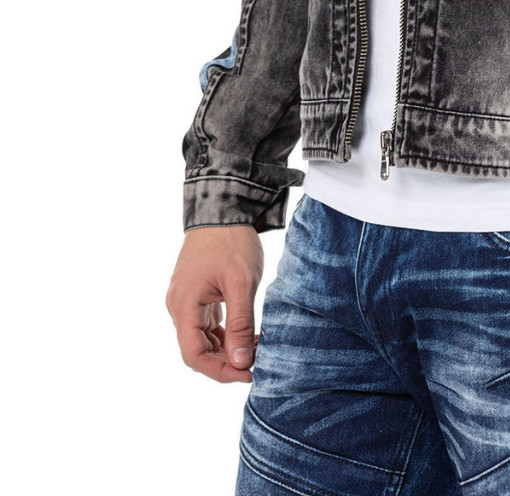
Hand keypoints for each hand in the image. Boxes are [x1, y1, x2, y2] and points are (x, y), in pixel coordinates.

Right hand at [166, 224, 264, 382]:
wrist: (223, 207)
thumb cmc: (231, 242)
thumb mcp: (241, 283)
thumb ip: (240, 324)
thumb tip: (241, 362)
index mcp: (184, 305)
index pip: (194, 355)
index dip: (219, 371)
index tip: (247, 373)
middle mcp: (179, 306)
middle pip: (197, 350)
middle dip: (226, 361)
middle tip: (256, 363)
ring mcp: (187, 300)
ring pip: (203, 338)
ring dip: (227, 348)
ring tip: (257, 348)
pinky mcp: (196, 294)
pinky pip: (207, 324)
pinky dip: (226, 333)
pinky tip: (247, 334)